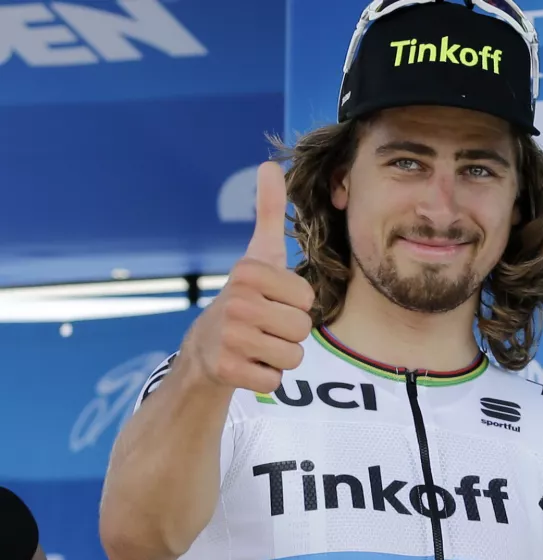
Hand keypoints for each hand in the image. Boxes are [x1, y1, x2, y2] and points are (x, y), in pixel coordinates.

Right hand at [184, 162, 314, 392]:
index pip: (307, 299)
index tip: (270, 302)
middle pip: (303, 329)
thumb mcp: (258, 256)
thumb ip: (268, 212)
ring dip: (280, 357)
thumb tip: (269, 163)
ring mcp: (228, 337)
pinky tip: (246, 365)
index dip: (295, 305)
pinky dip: (266, 378)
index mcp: (248, 272)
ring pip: (293, 357)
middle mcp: (236, 302)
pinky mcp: (226, 370)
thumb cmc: (244, 299)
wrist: (203, 349)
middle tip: (264, 328)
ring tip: (256, 346)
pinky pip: (275, 381)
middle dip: (290, 334)